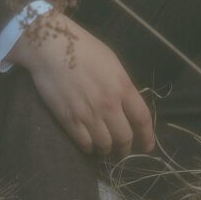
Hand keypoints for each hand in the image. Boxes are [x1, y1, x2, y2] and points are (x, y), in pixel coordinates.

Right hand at [8, 13, 157, 156]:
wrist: (52, 48)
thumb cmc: (84, 49)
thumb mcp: (113, 63)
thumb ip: (122, 85)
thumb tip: (127, 104)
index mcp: (123, 87)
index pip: (142, 119)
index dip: (147, 136)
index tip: (147, 147)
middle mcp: (109, 105)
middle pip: (124, 137)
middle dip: (126, 149)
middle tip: (123, 152)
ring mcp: (89, 114)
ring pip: (105, 145)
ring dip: (107, 150)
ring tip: (105, 150)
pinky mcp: (69, 120)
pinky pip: (84, 143)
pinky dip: (89, 148)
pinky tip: (89, 145)